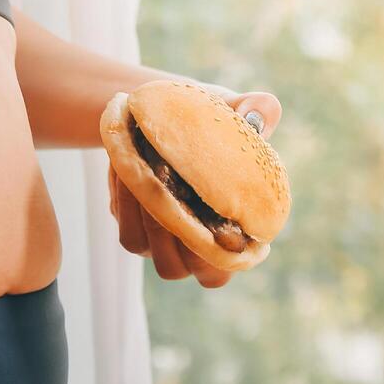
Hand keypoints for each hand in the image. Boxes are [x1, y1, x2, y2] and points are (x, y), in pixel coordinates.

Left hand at [109, 88, 281, 287]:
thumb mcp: (239, 111)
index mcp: (230, 237)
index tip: (204, 214)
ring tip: (139, 166)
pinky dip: (122, 195)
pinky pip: (122, 223)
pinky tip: (127, 159)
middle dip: (165, 230)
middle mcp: (191, 250)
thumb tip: (262, 112)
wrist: (180, 115)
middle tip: (165, 185)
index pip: (218, 272)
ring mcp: (158, 241)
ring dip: (136, 210)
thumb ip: (257, 111)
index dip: (210, 254)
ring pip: (139, 244)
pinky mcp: (132, 225)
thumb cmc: (221, 122)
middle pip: (173, 268)